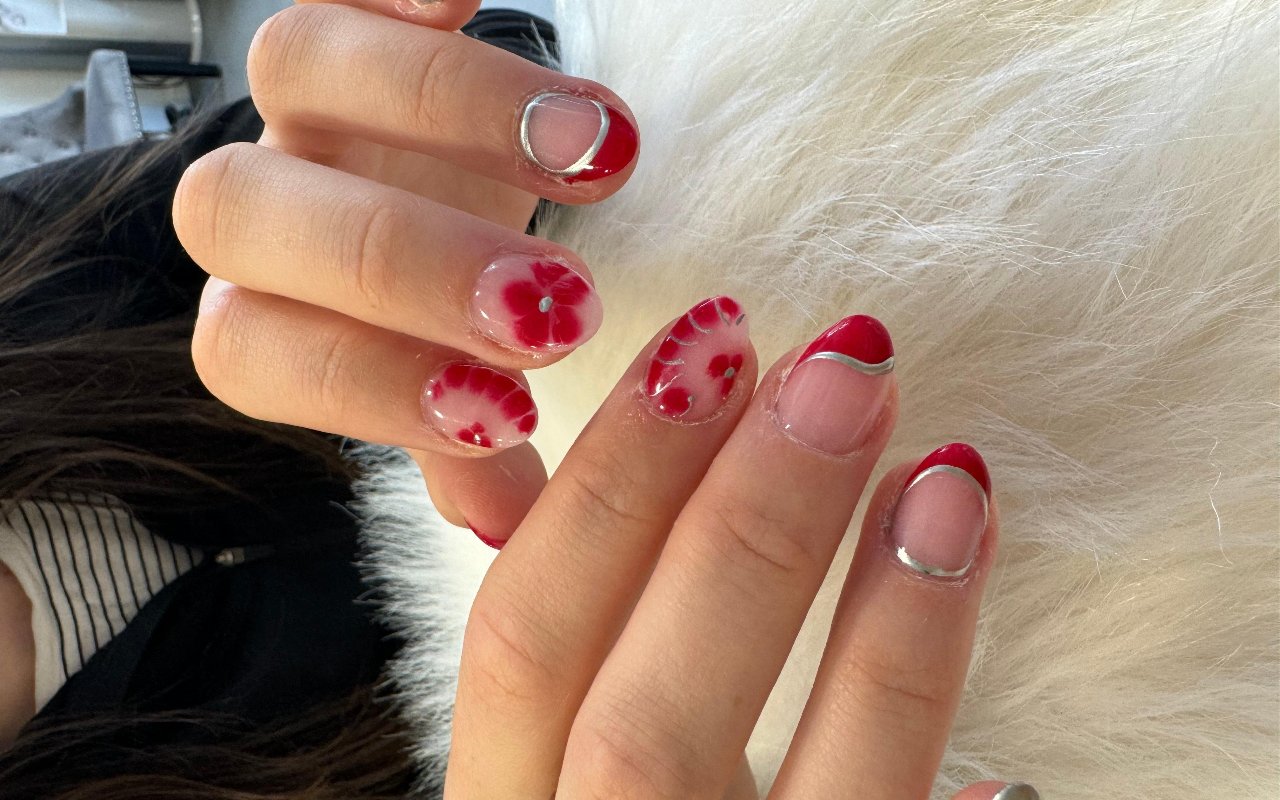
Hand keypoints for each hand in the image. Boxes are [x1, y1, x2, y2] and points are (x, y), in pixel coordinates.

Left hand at [172, 0, 639, 538]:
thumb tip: (511, 537)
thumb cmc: (454, 315)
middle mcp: (267, 205)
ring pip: (300, 67)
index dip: (372, 386)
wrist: (450, 195)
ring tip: (605, 150)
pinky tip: (477, 1)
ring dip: (451, 109)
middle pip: (254, 216)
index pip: (258, 352)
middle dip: (408, 262)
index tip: (516, 410)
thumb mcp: (462, 388)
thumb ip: (473, 453)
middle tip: (558, 297)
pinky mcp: (362, 14)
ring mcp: (304, 99)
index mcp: (274, 316)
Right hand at [446, 298, 1025, 798]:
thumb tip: (684, 483)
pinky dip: (910, 678)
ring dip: (829, 580)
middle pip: (608, 688)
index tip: (700, 346)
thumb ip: (613, 666)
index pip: (515, 636)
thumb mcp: (591, 777)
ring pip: (727, 761)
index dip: (601, 481)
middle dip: (710, 504)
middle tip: (824, 363)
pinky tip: (958, 553)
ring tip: (919, 443)